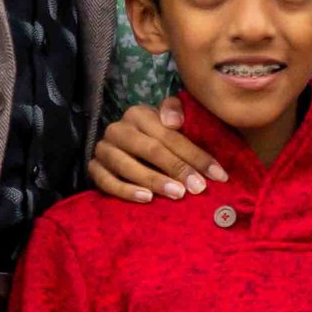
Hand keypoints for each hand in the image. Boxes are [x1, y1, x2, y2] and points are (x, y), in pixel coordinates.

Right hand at [84, 97, 226, 201]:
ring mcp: (103, 149)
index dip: (196, 155)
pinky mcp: (93, 168)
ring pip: (127, 166)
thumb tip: (174, 121)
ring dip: (154, 181)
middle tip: (198, 188)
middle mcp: (118, 129)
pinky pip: (106, 182)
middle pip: (150, 149)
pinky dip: (126, 191)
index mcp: (139, 113)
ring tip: (177, 194)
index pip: (170, 135)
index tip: (218, 175)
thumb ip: (175, 111)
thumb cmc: (156, 136)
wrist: (125, 146)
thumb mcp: (169, 120)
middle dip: (177, 168)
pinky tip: (146, 199)